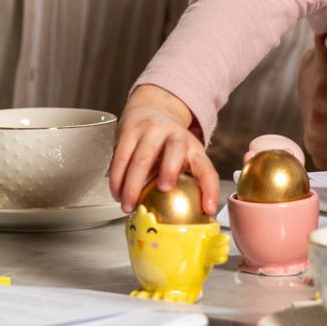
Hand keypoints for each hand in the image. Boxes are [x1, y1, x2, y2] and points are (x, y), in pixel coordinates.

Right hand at [109, 85, 219, 215]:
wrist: (152, 107)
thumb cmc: (169, 143)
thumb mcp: (185, 157)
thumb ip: (186, 182)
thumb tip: (187, 218)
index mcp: (193, 148)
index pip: (206, 168)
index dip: (210, 189)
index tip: (209, 209)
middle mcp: (175, 135)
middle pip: (174, 151)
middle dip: (169, 170)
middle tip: (163, 189)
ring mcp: (151, 130)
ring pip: (141, 157)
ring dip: (132, 184)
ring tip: (128, 206)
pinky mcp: (129, 130)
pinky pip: (121, 156)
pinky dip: (117, 177)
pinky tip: (116, 192)